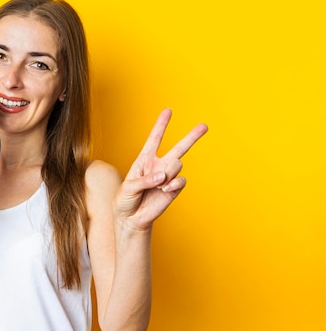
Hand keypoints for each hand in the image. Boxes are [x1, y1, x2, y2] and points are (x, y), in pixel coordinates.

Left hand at [114, 109, 207, 231]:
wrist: (131, 219)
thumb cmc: (124, 201)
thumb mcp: (128, 188)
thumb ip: (144, 180)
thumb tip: (163, 176)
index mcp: (144, 160)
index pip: (154, 139)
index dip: (161, 125)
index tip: (168, 111)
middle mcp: (158, 166)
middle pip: (178, 148)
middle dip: (192, 137)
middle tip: (204, 126)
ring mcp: (167, 178)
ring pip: (177, 165)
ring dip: (169, 173)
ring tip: (159, 184)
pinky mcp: (173, 190)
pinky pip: (180, 181)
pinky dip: (174, 184)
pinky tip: (165, 190)